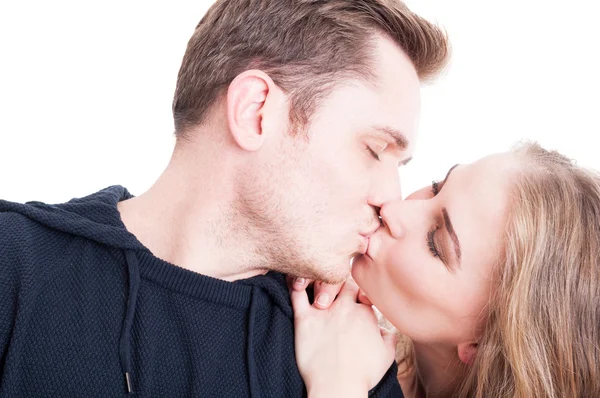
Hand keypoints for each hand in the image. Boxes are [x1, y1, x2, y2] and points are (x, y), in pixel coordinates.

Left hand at [291, 279, 396, 396]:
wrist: (338, 386)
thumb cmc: (363, 374)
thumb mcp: (386, 356)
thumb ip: (389, 338)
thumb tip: (388, 331)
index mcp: (365, 313)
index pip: (363, 292)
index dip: (360, 296)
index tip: (357, 303)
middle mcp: (345, 307)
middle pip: (345, 283)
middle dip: (342, 285)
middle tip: (337, 294)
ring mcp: (324, 311)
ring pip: (323, 282)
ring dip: (321, 282)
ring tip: (320, 292)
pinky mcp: (304, 319)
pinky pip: (296, 294)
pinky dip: (294, 284)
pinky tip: (296, 283)